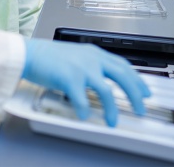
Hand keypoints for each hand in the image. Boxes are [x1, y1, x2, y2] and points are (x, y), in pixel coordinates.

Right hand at [22, 39, 150, 125]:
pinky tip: (84, 116)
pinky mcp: (69, 78)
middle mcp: (91, 59)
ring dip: (112, 109)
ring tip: (112, 121)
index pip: (123, 65)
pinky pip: (82, 100)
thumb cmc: (47, 56)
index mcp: (94, 53)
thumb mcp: (75, 55)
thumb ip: (90, 64)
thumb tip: (101, 80)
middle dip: (135, 95)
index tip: (144, 90)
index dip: (137, 79)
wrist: (28, 53)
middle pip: (123, 77)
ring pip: (107, 91)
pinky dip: (84, 110)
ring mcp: (81, 68)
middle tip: (140, 109)